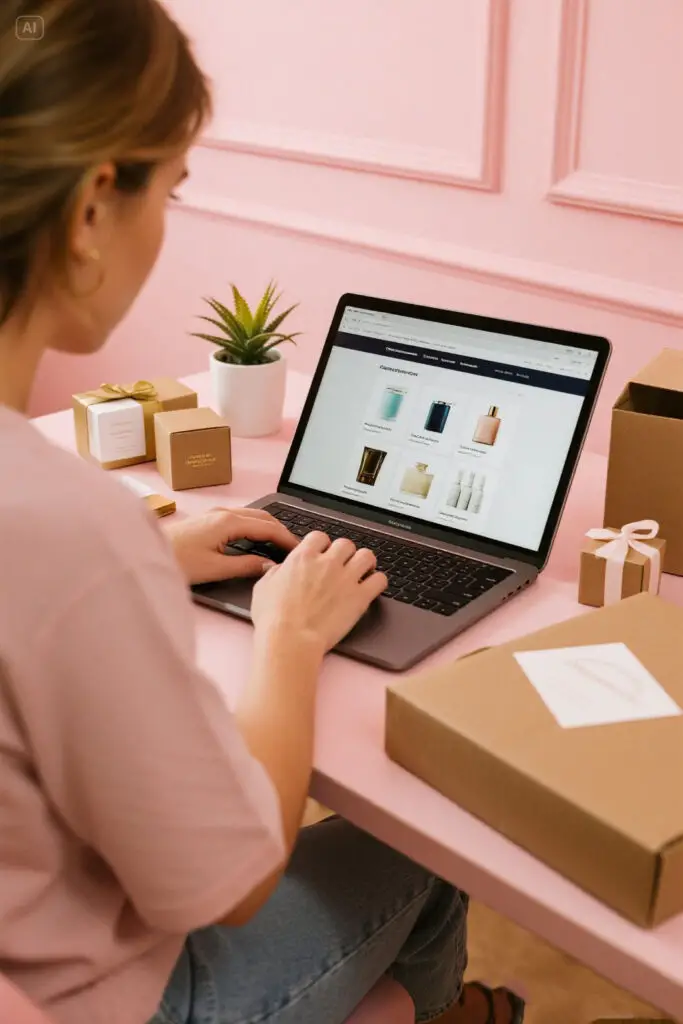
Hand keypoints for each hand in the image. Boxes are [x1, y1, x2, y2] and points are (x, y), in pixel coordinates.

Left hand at [164, 508, 297, 585]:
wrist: (144, 552)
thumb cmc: (177, 561)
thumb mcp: (215, 568)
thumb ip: (245, 566)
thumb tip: (269, 566)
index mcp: (228, 521)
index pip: (268, 527)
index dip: (287, 538)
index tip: (300, 549)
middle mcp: (224, 512)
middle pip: (263, 517)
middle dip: (281, 530)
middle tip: (296, 547)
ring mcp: (215, 514)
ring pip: (252, 517)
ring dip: (268, 528)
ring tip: (280, 544)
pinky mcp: (208, 520)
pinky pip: (241, 519)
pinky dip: (255, 528)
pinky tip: (257, 541)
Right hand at [251, 531, 387, 654]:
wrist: (290, 639)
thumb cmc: (273, 618)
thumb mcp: (263, 588)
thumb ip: (274, 573)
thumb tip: (276, 568)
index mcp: (303, 558)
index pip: (320, 537)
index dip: (322, 545)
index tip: (322, 554)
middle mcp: (327, 563)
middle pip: (346, 543)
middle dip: (345, 553)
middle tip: (343, 564)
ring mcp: (346, 578)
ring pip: (367, 556)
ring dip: (365, 562)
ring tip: (362, 571)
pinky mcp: (360, 597)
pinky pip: (380, 579)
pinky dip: (378, 582)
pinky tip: (372, 588)